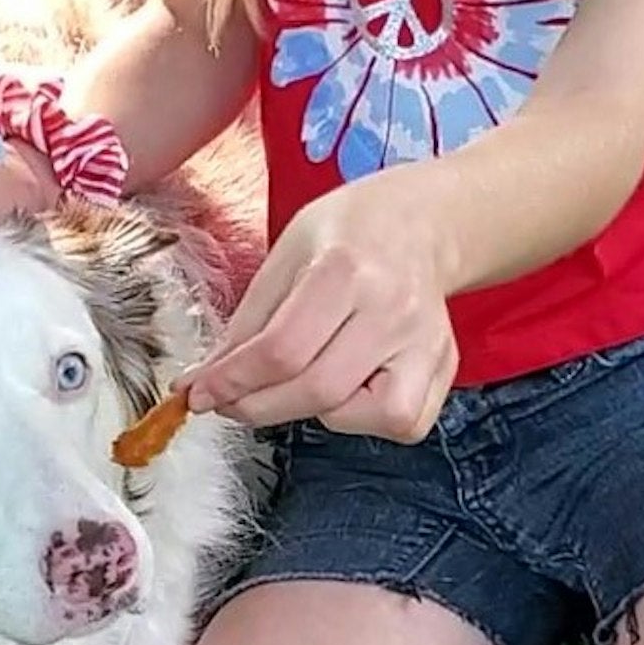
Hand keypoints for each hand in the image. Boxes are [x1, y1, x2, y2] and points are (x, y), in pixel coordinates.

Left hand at [185, 176, 457, 441]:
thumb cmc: (349, 233)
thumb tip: (207, 380)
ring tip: (300, 378)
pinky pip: (400, 423)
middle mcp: (392, 309)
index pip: (282, 349)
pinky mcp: (444, 364)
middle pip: (317, 389)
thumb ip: (248, 320)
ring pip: (358, 414)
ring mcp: (425, 341)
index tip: (199, 394)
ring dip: (310, 411)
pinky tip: (346, 386)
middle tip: (230, 401)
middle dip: (258, 406)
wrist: (421, 221)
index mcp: (346, 269)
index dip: (232, 381)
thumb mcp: (285, 253)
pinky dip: (361, 418)